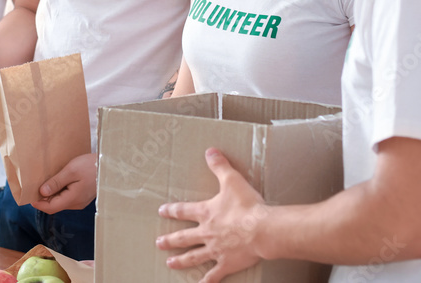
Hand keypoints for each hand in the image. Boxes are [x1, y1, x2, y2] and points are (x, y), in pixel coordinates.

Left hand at [31, 153, 96, 213]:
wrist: (109, 166)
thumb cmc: (91, 166)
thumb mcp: (71, 171)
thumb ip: (56, 182)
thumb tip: (42, 192)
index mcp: (72, 199)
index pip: (50, 208)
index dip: (38, 203)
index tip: (29, 195)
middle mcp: (76, 203)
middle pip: (55, 205)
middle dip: (43, 199)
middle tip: (35, 186)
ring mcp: (80, 200)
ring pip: (61, 201)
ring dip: (51, 195)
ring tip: (46, 182)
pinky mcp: (83, 196)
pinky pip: (67, 197)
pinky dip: (59, 192)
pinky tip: (58, 182)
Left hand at [156, 148, 268, 282]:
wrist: (262, 229)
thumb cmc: (248, 205)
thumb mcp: (232, 180)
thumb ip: (220, 166)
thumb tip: (210, 151)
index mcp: (206, 213)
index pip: (183, 211)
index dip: (171, 210)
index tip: (162, 211)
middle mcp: (207, 233)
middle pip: (183, 238)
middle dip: (170, 240)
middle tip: (158, 243)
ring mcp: (216, 250)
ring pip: (193, 257)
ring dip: (181, 260)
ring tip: (170, 263)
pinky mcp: (227, 263)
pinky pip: (214, 275)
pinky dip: (206, 282)